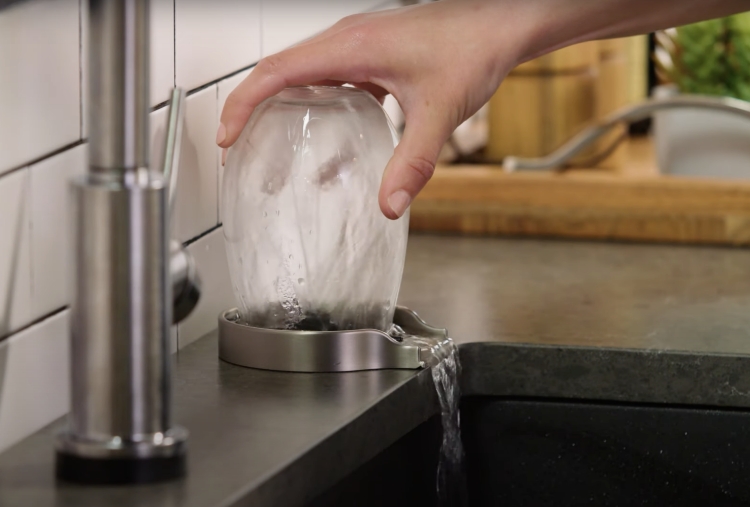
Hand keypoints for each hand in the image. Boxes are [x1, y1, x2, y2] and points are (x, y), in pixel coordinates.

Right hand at [216, 0, 533, 218]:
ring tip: (269, 143)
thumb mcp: (439, 110)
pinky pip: (330, 76)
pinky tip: (326, 135)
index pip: (275, 71)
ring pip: (303, 72)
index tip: (226, 135)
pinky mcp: (374, 53)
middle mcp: (348, 40)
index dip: (243, 103)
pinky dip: (315, 103)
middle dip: (251, 107)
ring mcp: (360, 44)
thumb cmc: (474, 47)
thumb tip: (390, 204)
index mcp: (351, 46)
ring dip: (280, 104)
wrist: (502, 23)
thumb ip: (413, 161)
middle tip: (236, 147)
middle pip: (279, 70)